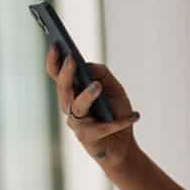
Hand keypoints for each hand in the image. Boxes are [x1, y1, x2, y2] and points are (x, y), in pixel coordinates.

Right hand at [46, 45, 140, 167]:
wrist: (122, 145)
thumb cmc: (115, 113)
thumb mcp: (114, 89)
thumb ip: (102, 74)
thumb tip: (88, 66)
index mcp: (73, 91)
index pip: (57, 74)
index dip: (54, 60)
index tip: (56, 44)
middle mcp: (69, 106)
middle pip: (63, 88)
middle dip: (66, 73)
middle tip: (72, 59)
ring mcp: (77, 123)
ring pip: (76, 106)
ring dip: (87, 95)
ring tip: (97, 86)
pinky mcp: (88, 138)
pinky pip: (102, 128)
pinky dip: (120, 121)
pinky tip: (134, 115)